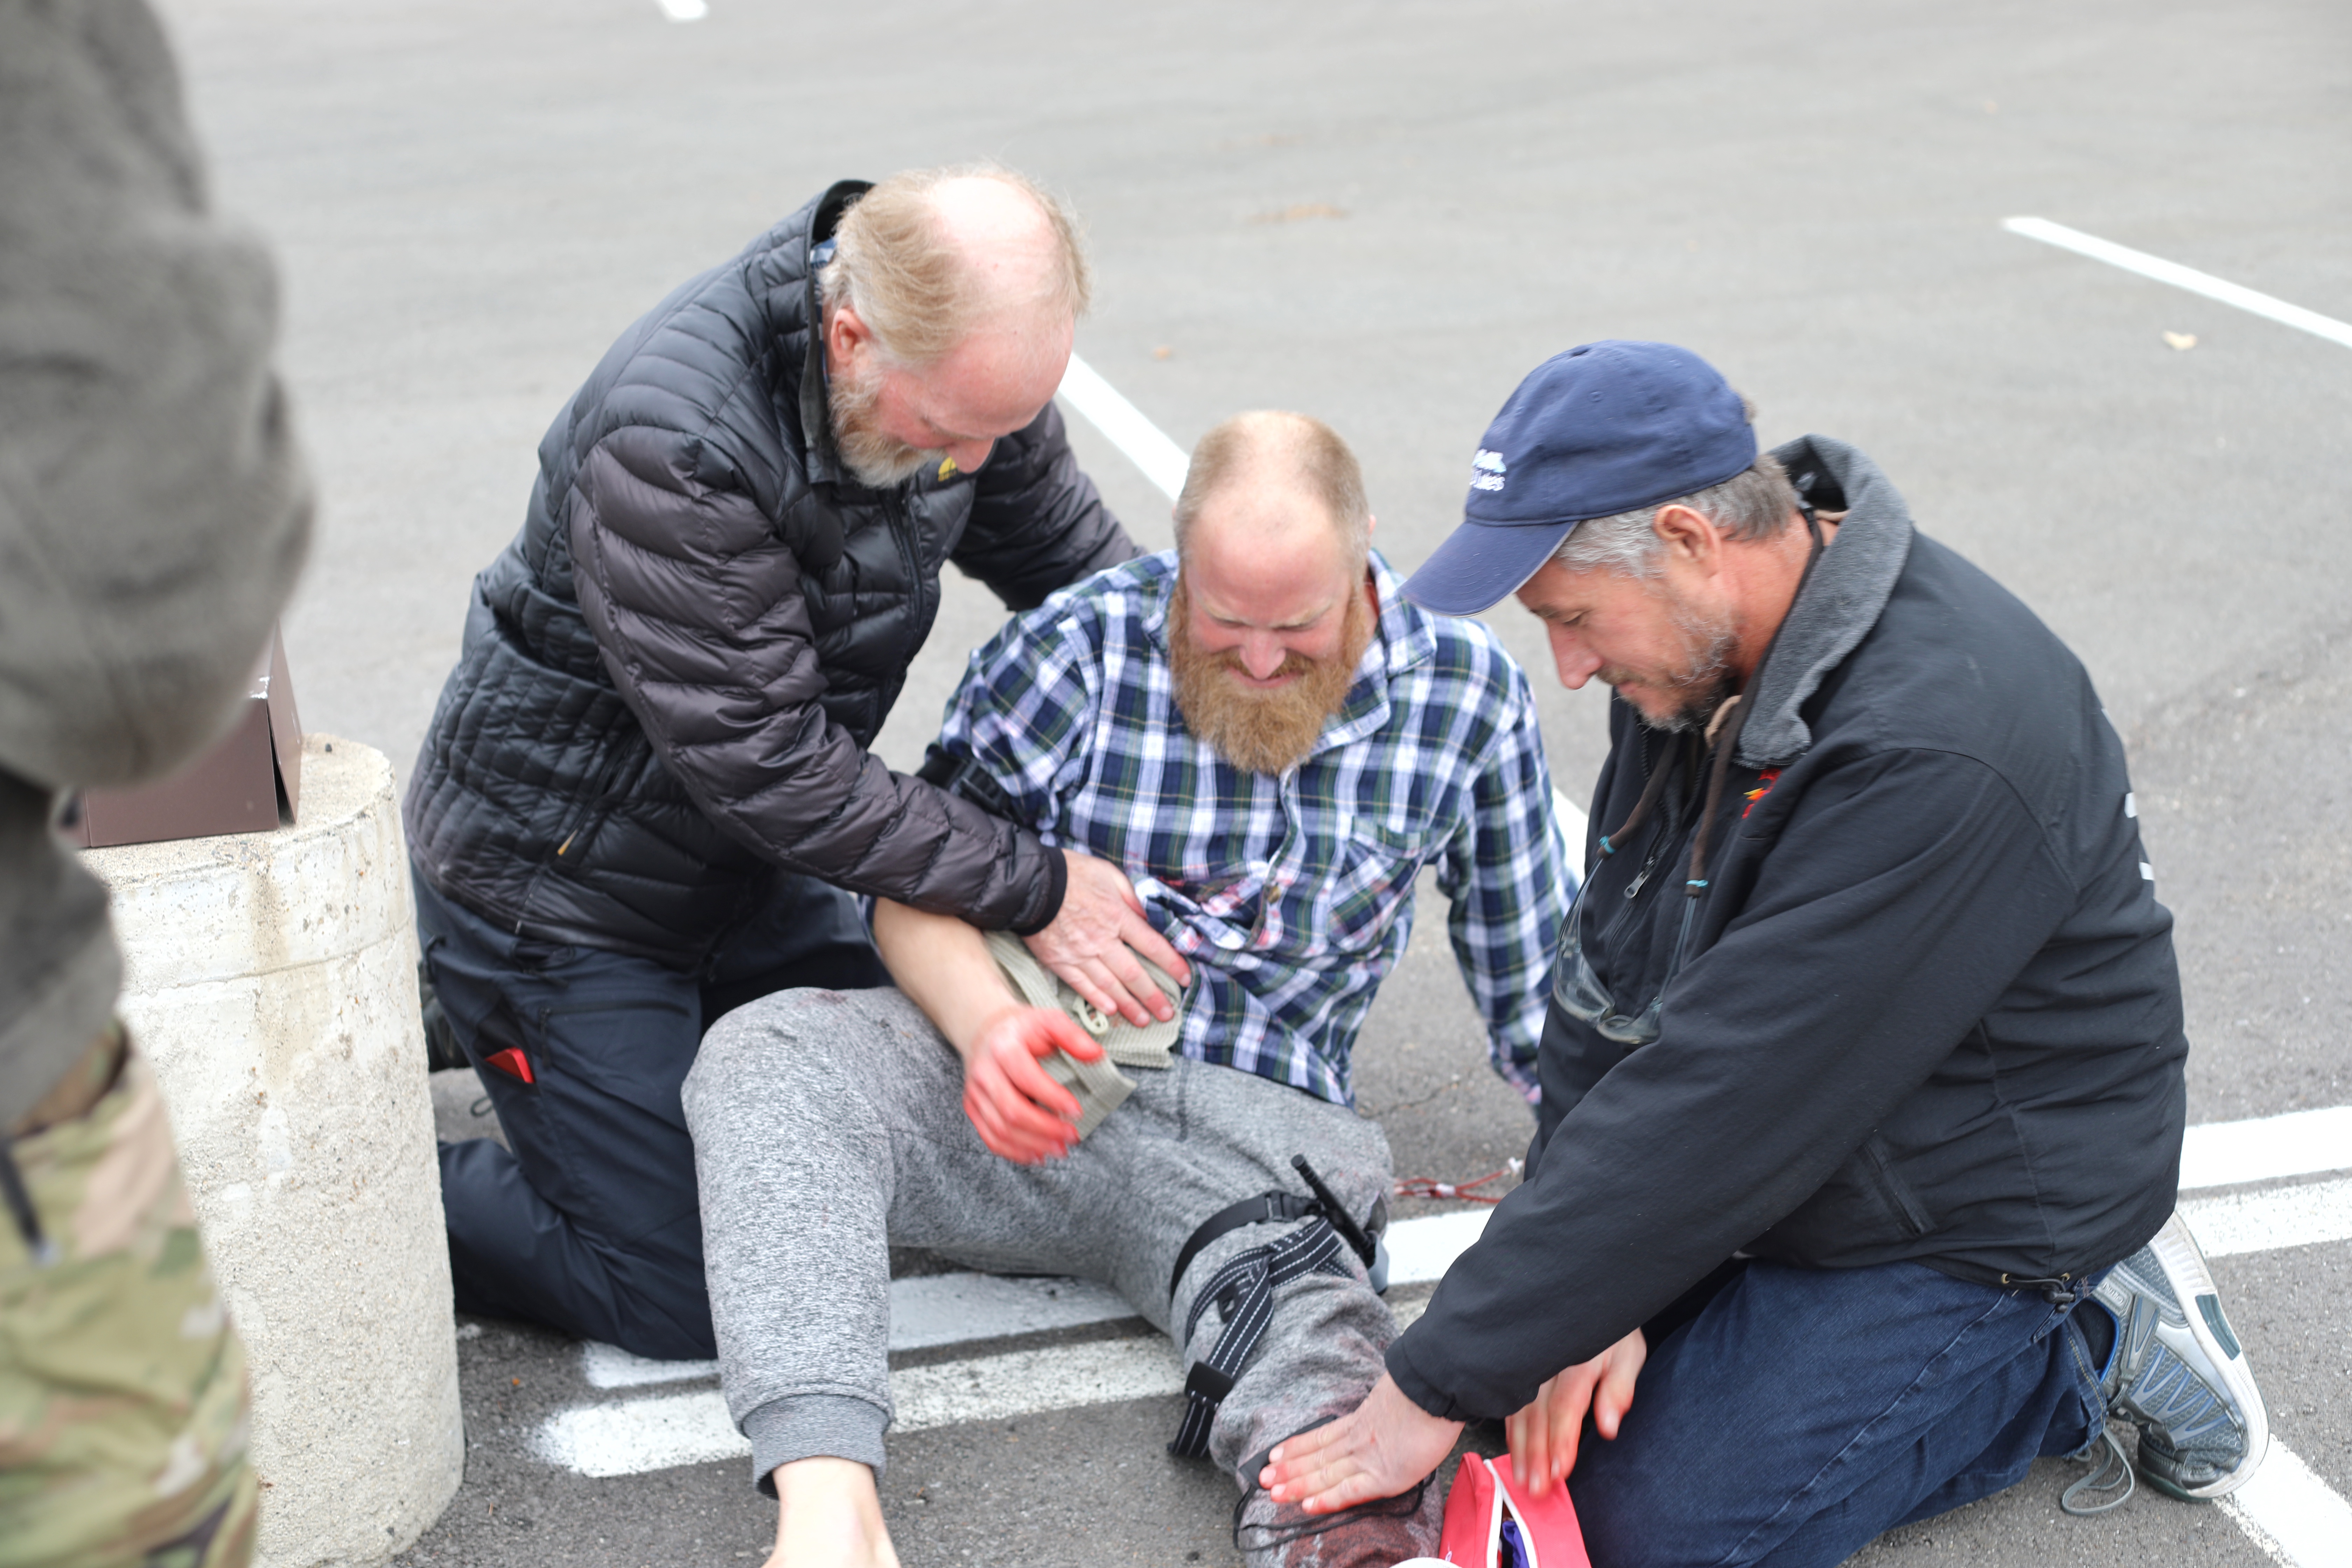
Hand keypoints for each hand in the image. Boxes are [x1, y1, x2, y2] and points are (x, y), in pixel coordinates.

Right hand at [959, 1005, 1103, 1163]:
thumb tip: (1097, 1055)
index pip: (1027, 1079)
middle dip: (1045, 1129)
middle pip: (1012, 1110)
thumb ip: (1073, 1036)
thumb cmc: (1023, 1029)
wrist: (986, 1031)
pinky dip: (1014, 1152)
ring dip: (1033, 1145)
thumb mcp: (1049, 1020)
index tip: (1077, 1111)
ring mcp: (975, 1092)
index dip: (1053, 1098)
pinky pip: (990, 1138)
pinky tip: (1037, 1155)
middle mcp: (984, 1072)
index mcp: (1004, 1048)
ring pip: (1000, 1130)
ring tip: (1061, 1149)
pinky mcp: (972, 1108)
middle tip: (1073, 1136)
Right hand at [1024, 850, 1191, 1027]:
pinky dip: (1097, 1000)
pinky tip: (1111, 1011)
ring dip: (1129, 1005)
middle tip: (1167, 1013)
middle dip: (1152, 996)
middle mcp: (1102, 939)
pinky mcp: (1060, 962)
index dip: (1171, 964)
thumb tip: (1147, 916)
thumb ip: (1130, 895)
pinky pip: (1082, 986)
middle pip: (1133, 973)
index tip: (1185, 978)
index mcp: (1117, 916)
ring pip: (1110, 985)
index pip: (1152, 945)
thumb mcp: (1108, 873)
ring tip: (1144, 1020)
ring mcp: (1080, 954)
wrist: (1030, 883)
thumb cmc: (1071, 873)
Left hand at [1257, 1373, 1462, 1514]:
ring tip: (1274, 1492)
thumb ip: (1384, 1409)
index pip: (1323, 1436)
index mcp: (1362, 1419)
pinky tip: (1308, 1506)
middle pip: (1317, 1456)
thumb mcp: (1397, 1394)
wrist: (1435, 1387)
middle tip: (1263, 1477)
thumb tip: (1387, 1413)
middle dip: (1289, 1468)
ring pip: (1325, 1473)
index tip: (1276, 1452)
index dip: (1298, 1446)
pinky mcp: (1384, 1475)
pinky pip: (1350, 1491)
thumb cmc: (1426, 1389)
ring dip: (1298, 1484)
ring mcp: (1369, 1457)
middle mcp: (1359, 1439)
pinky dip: (1328, 1499)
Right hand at [1504, 1327, 1645, 1493]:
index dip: (1561, 1439)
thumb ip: (1618, 1389)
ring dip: (1521, 1448)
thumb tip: (1609, 1425)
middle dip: (1536, 1453)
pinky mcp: (1521, 1369)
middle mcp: (1548, 1363)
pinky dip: (1512, 1431)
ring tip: (1523, 1478)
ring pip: (1520, 1411)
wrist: (1588, 1298)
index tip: (1560, 1470)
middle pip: (1538, 1413)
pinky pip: (1512, 1403)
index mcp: (1577, 1360)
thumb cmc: (1612, 1331)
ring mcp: (1531, 1366)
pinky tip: (1514, 1452)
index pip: (1565, 1404)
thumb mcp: (1628, 1353)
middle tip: (1537, 1487)